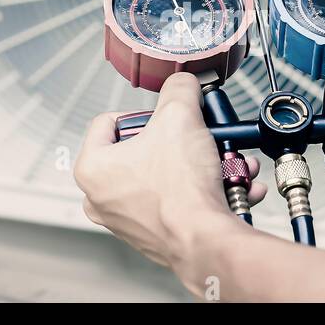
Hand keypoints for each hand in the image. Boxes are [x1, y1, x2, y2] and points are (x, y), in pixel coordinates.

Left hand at [75, 73, 267, 269]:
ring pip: (169, 176)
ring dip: (203, 165)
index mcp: (92, 168)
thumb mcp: (180, 115)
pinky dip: (208, 191)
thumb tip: (183, 83)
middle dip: (183, 142)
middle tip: (199, 138)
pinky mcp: (156, 235)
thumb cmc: (180, 189)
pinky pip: (182, 201)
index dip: (144, 113)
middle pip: (145, 150)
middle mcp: (103, 198)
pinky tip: (233, 184)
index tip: (165, 117)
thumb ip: (179, 89)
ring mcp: (128, 220)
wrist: (204, 240)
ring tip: (226, 162)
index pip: (109, 122)